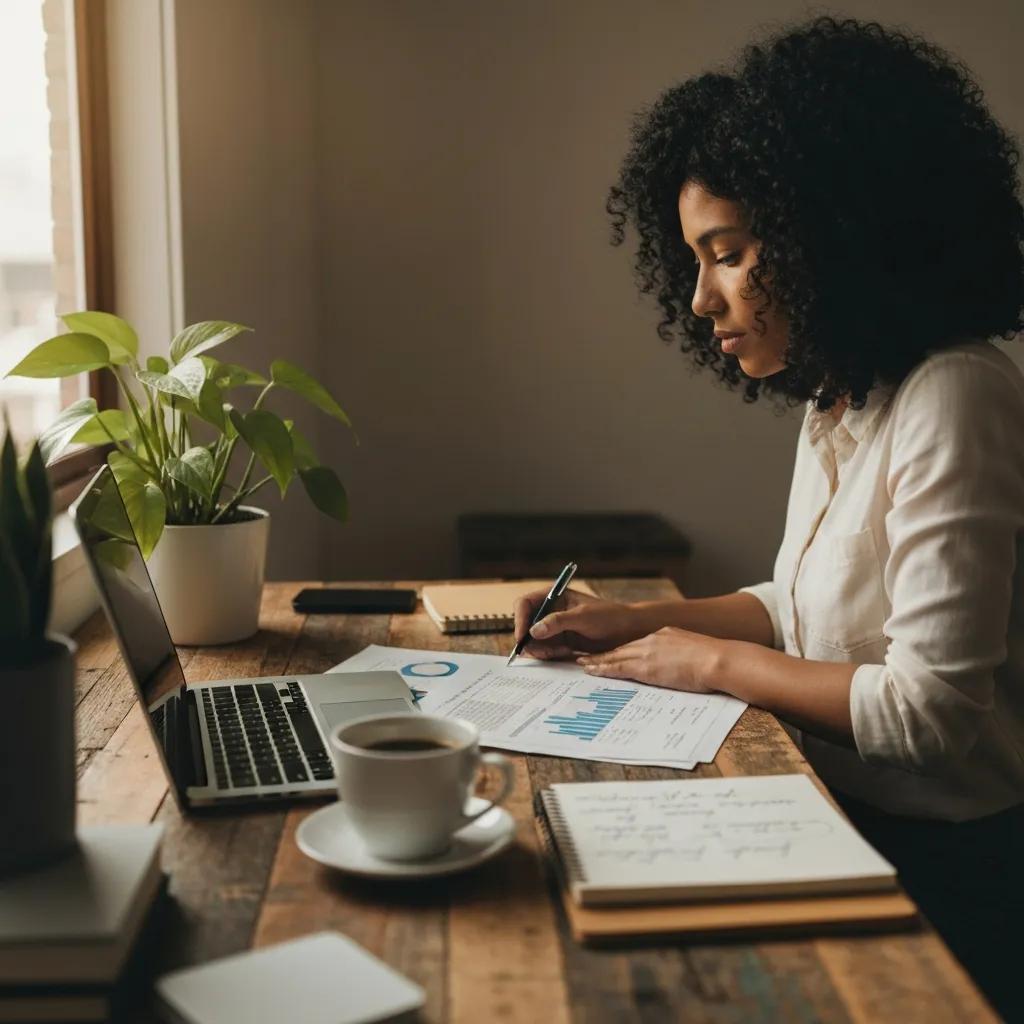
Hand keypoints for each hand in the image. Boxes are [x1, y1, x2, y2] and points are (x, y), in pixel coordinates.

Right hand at [512, 588, 646, 659]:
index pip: (525, 604)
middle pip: (525, 624)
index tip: (522, 636)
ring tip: (557, 651)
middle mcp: (550, 611)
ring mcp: (555, 627)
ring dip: (539, 648)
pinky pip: (545, 649)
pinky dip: (548, 654)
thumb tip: (533, 630)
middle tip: (536, 651)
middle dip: (528, 638)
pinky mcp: (561, 641)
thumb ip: (557, 622)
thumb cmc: (609, 616)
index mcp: (553, 596)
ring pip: (534, 639)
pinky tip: (563, 653)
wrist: (629, 632)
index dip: (519, 619)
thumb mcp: (582, 617)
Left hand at [576, 626, 723, 692]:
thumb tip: (683, 666)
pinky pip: (618, 668)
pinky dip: (603, 669)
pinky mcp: (645, 667)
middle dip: (604, 653)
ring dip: (598, 661)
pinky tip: (592, 671)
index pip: (637, 644)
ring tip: (583, 664)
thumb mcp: (695, 651)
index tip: (612, 653)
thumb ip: (683, 655)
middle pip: (622, 648)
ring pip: (615, 657)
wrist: (719, 659)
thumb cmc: (715, 660)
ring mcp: (647, 652)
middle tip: (586, 657)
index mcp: (665, 635)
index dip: (622, 650)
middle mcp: (653, 639)